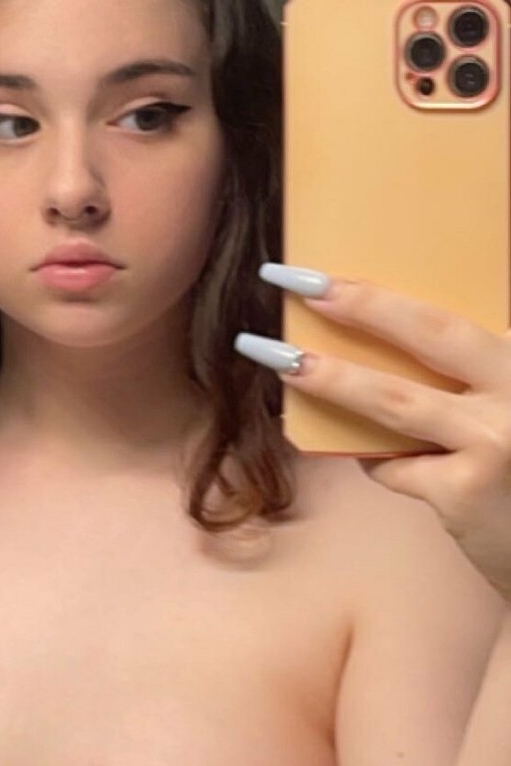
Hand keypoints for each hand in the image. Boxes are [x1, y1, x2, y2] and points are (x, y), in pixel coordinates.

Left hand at [249, 270, 510, 604]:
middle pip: (429, 333)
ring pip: (393, 399)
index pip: (450, 314)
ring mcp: (494, 441)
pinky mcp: (466, 491)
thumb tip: (370, 335)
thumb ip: (469, 374)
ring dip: (330, 377)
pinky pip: (396, 466)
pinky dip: (379, 461)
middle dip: (358, 304)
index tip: (326, 275)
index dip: (384, 294)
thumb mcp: (506, 403)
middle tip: (295, 282)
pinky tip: (379, 462)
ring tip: (278, 359)